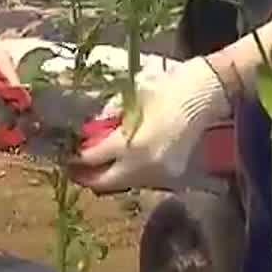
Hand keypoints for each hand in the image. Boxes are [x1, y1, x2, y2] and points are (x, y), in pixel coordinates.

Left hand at [70, 60, 230, 192]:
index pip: (94, 159)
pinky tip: (121, 161)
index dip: (76, 157)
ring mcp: (161, 175)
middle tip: (73, 167)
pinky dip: (127, 173)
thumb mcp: (130, 96)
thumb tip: (89, 132)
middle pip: (106, 182)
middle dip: (87, 176)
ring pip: (124, 185)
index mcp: (132, 145)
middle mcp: (145, 167)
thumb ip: (107, 117)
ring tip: (95, 164)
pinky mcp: (172, 176)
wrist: (206, 94)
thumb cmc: (167, 87)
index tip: (65, 153)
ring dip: (108, 176)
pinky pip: (141, 180)